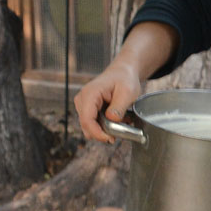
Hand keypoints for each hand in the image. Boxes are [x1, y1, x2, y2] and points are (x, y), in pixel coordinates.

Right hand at [74, 21, 178, 142]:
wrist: (122, 72)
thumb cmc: (125, 79)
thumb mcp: (127, 92)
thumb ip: (119, 107)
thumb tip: (111, 120)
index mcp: (90, 94)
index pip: (87, 120)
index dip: (97, 133)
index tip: (111, 138)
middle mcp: (82, 100)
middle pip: (87, 126)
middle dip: (103, 132)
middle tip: (121, 130)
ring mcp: (83, 105)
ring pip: (90, 126)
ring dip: (105, 129)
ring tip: (121, 122)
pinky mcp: (87, 109)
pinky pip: (93, 123)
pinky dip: (105, 125)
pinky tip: (117, 120)